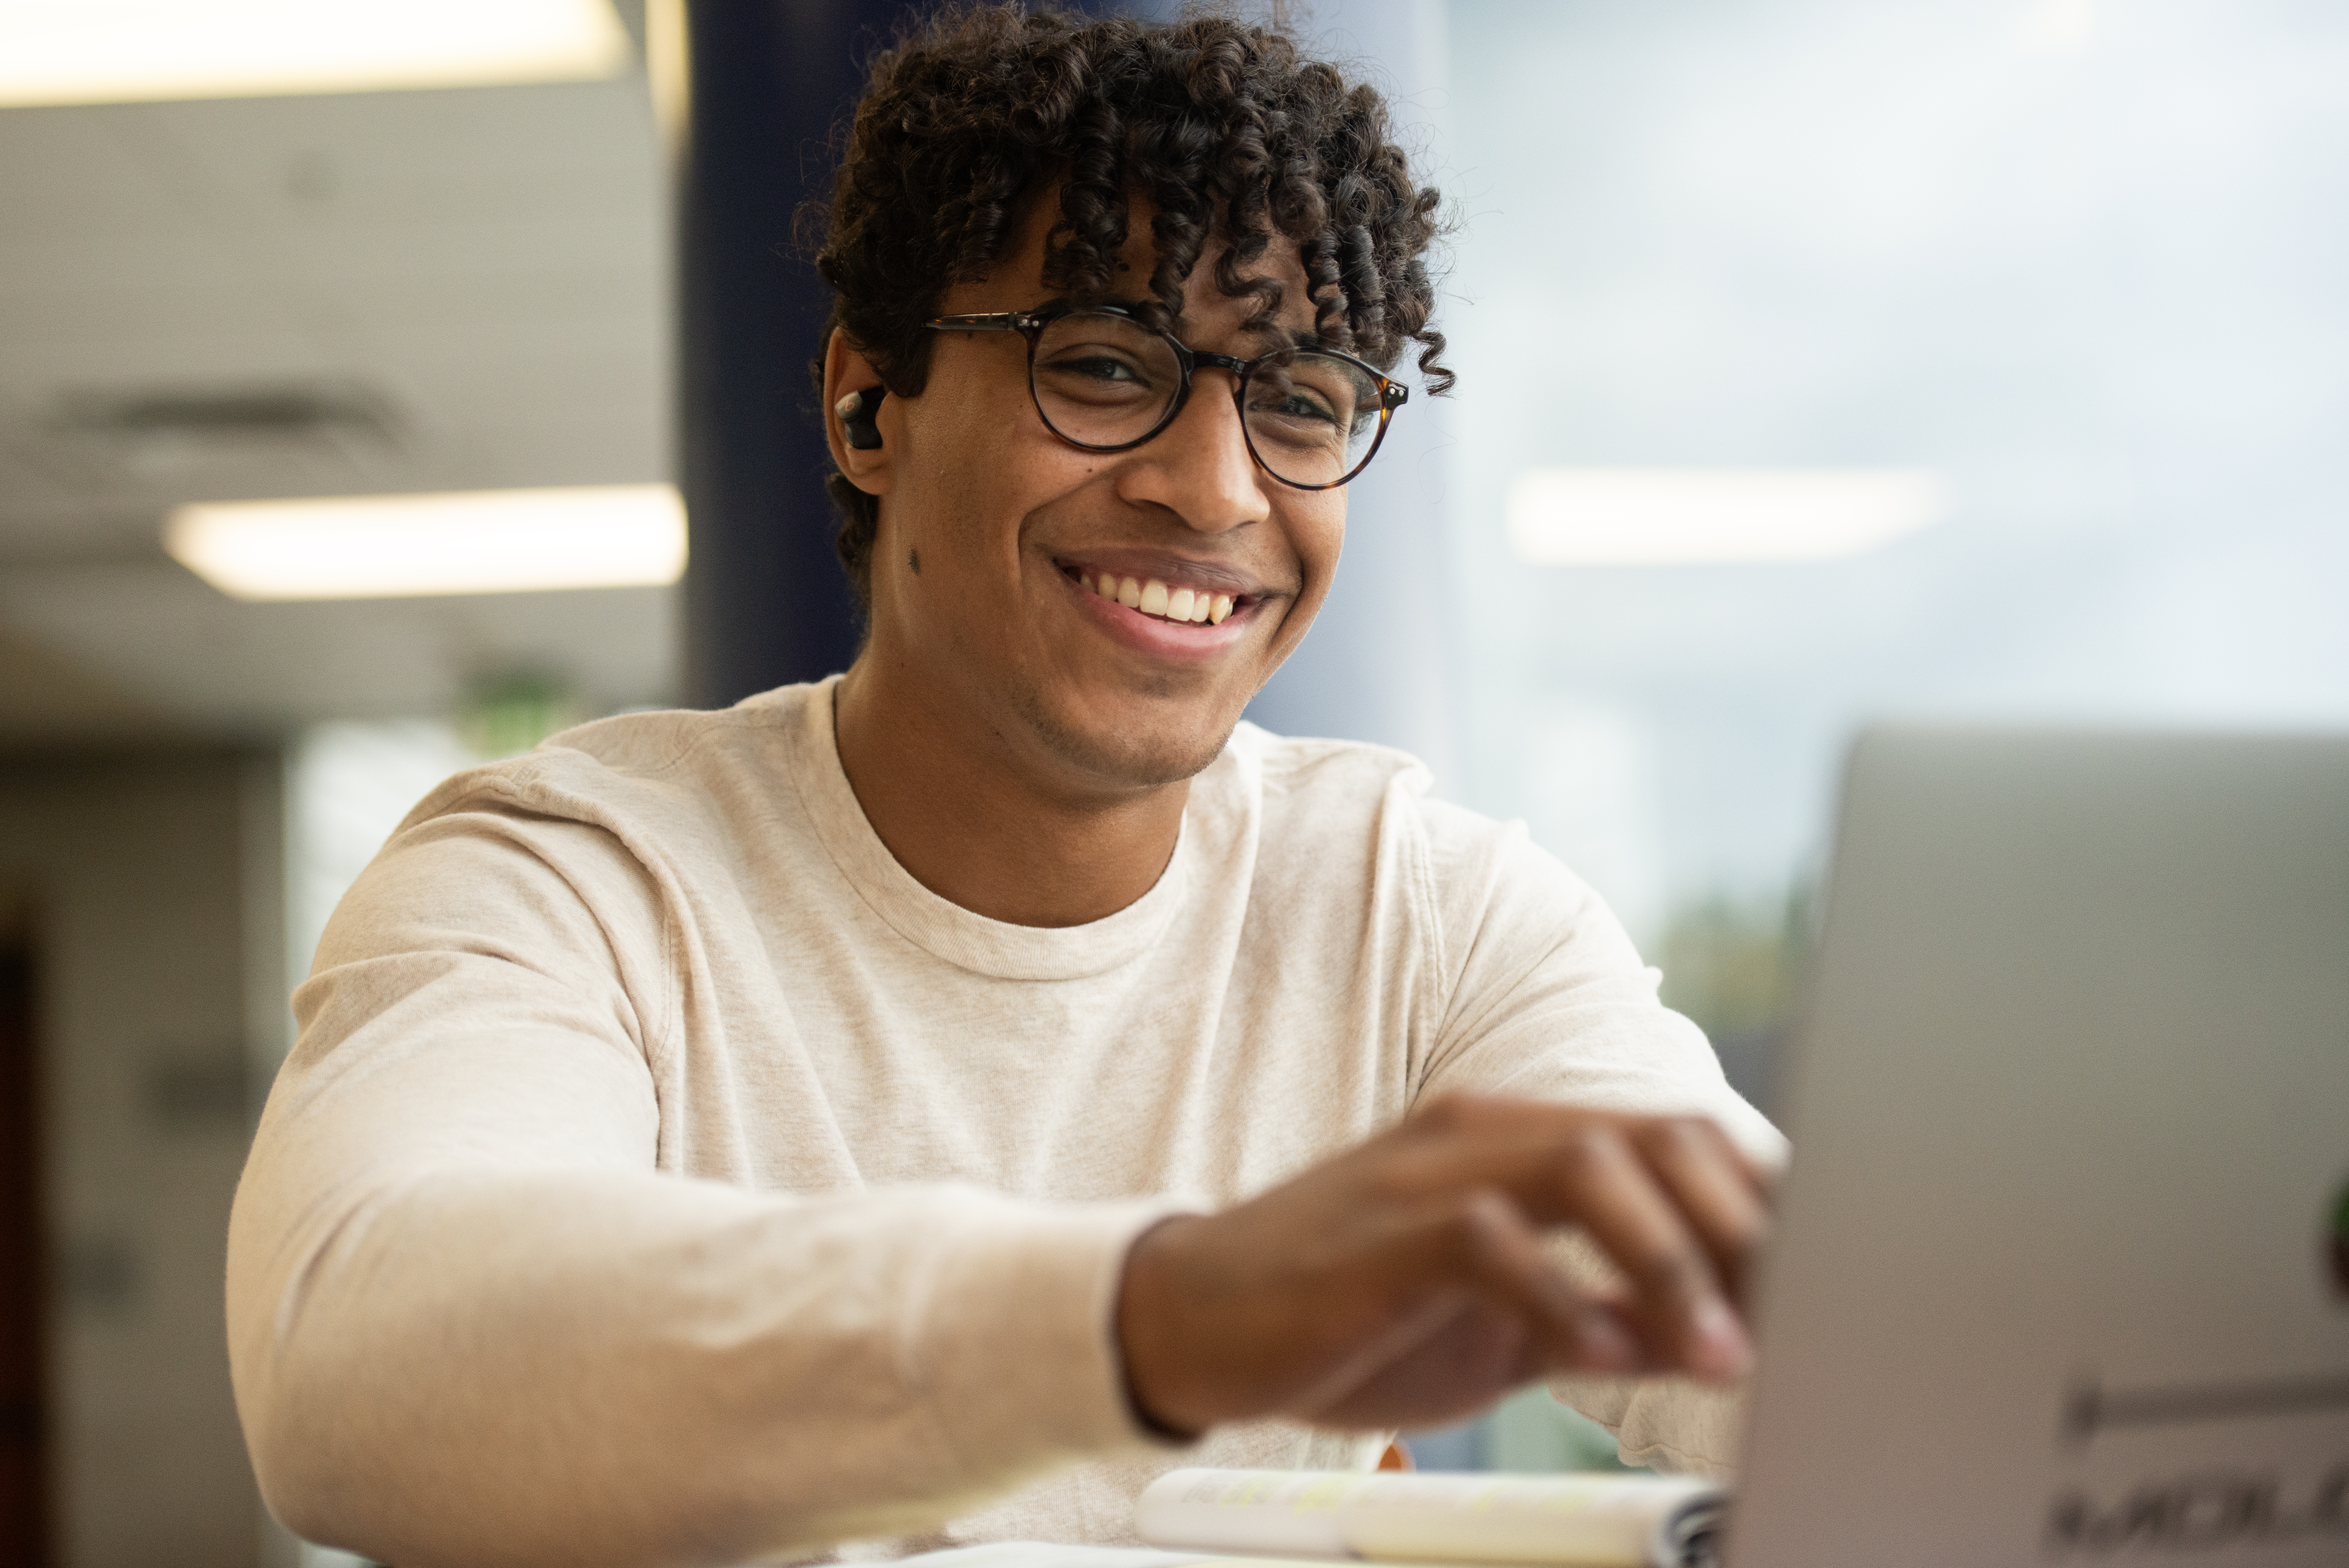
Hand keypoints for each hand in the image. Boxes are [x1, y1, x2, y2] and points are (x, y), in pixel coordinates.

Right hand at [1114, 1094, 1772, 1435]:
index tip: (1820, 1273)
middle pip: (1646, 1134)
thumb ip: (1595, 1314)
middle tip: (1790, 1312)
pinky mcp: (1381, 1234)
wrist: (1191, 1320)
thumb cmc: (1347, 1318)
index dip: (1754, 1198)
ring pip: (1585, 1165)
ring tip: (1715, 1351)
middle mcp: (1477, 1134)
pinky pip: (1492, 1242)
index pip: (1663, 1136)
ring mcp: (1426, 1174)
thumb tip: (1707, 1338)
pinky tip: (1597, 1356)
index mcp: (1510, 1141)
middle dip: (1737, 1222)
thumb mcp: (1496, 1324)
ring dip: (1669, 1262)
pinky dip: (1563, 1299)